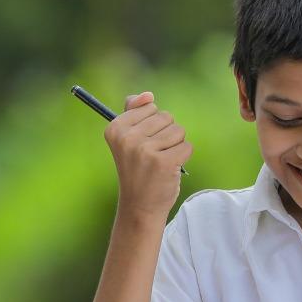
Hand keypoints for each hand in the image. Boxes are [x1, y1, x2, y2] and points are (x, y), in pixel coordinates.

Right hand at [106, 91, 191, 219]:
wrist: (139, 205)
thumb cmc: (137, 169)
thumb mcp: (128, 139)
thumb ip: (134, 111)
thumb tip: (148, 95)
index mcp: (115, 128)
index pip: (150, 106)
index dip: (151, 125)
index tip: (140, 144)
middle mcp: (127, 138)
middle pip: (166, 117)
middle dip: (165, 134)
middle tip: (151, 155)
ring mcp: (144, 150)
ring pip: (179, 130)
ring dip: (175, 146)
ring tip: (160, 162)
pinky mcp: (163, 163)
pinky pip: (187, 146)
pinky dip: (183, 157)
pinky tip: (170, 169)